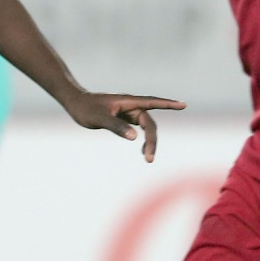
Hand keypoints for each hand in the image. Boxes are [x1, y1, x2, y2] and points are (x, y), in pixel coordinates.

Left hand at [60, 91, 185, 162]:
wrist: (75, 103)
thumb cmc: (85, 108)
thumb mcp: (99, 118)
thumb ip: (116, 127)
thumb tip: (135, 136)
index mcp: (128, 102)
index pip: (152, 102)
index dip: (168, 104)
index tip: (184, 105)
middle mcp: (131, 105)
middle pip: (149, 122)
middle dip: (152, 139)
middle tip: (149, 158)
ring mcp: (128, 111)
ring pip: (146, 126)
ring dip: (150, 140)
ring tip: (147, 158)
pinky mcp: (124, 118)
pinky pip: (140, 127)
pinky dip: (143, 138)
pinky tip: (143, 150)